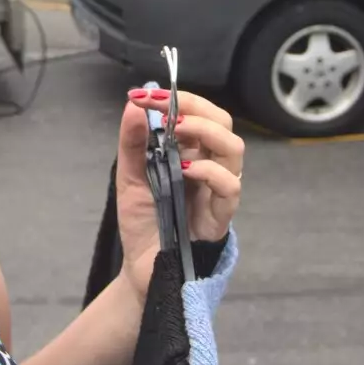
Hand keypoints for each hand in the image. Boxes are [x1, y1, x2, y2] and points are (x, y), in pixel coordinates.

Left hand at [114, 87, 243, 302]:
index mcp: (191, 152)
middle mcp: (210, 166)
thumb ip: (132, 143)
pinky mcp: (220, 217)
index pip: (199, 114)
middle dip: (196, 108)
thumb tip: (133, 106)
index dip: (178, 99)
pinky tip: (185, 170)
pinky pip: (230, 187)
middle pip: (223, 123)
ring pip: (234, 149)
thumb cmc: (143, 222)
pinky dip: (209, 171)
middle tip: (167, 110)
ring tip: (178, 131)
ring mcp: (217, 191)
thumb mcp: (129, 177)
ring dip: (206, 132)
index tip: (143, 96)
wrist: (142, 268)